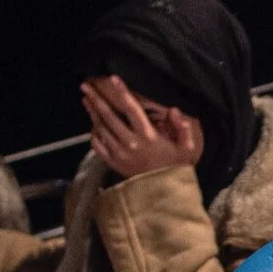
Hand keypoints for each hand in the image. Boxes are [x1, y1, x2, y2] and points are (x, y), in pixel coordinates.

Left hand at [81, 75, 203, 178]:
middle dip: (96, 99)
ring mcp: (119, 153)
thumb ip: (182, 128)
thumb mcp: (186, 149)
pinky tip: (92, 124)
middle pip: (109, 116)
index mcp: (148, 136)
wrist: (164, 193)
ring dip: (92, 113)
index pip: (132, 109)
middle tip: (85, 86)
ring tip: (86, 100)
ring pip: (101, 128)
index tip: (113, 78)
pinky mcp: (113, 162)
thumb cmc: (175, 168)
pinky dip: (93, 133)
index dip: (122, 91)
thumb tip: (174, 110)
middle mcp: (130, 142)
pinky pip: (98, 145)